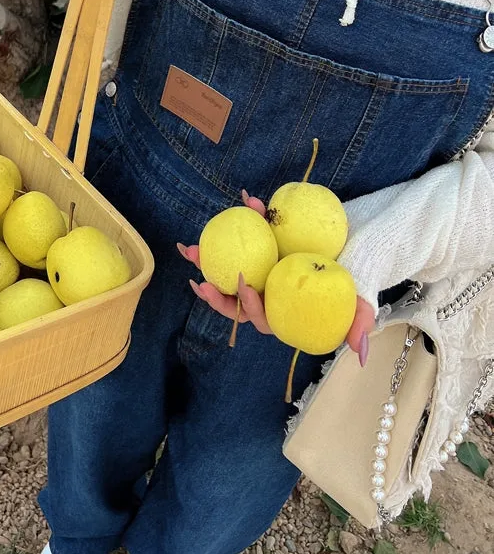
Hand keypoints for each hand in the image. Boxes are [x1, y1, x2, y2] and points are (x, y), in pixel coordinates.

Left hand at [177, 189, 374, 362]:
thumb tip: (359, 353)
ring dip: (208, 260)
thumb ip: (359, 324)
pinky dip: (245, 218)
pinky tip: (245, 200)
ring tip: (190, 249)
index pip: (260, 318)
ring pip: (229, 270)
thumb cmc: (358, 277)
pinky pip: (247, 235)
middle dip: (213, 294)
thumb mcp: (362, 301)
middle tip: (201, 281)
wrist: (363, 245)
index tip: (244, 286)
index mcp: (284, 311)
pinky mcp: (262, 245)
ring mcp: (262, 269)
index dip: (247, 307)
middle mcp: (269, 293)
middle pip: (234, 302)